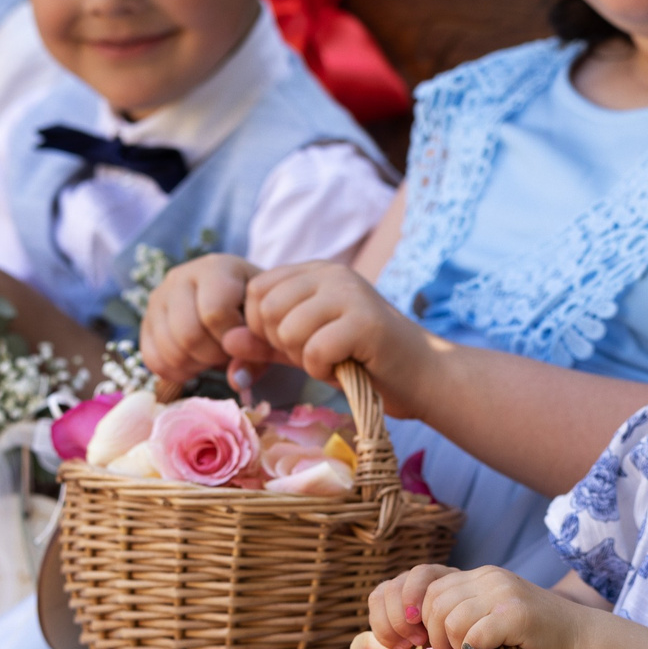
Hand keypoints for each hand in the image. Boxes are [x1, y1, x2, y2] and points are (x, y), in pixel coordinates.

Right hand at [140, 254, 260, 383]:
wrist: (234, 298)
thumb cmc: (254, 309)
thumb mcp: (264, 323)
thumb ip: (259, 350)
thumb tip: (236, 379)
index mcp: (216, 267)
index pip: (215, 312)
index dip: (232, 337)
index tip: (243, 338)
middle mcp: (180, 277)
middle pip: (188, 334)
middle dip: (212, 355)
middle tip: (227, 353)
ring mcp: (159, 298)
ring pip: (169, 349)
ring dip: (195, 364)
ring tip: (212, 356)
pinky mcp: (146, 321)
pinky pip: (152, 359)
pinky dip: (175, 371)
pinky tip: (194, 364)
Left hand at [242, 261, 439, 415]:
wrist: (421, 377)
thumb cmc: (362, 362)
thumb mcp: (304, 349)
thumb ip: (265, 343)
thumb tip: (226, 340)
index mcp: (315, 272)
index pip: (257, 290)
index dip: (263, 327)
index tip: (294, 344)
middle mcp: (332, 273)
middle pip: (268, 309)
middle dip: (283, 344)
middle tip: (316, 354)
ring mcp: (350, 293)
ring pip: (289, 329)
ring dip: (304, 358)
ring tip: (333, 359)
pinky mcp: (365, 321)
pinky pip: (316, 350)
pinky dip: (323, 370)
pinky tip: (345, 367)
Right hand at [369, 564, 454, 648]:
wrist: (448, 627)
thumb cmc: (456, 625)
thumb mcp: (457, 621)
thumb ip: (450, 623)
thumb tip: (442, 639)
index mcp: (436, 576)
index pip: (419, 574)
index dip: (413, 594)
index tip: (416, 619)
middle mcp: (411, 578)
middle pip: (394, 588)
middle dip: (400, 619)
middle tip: (419, 641)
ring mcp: (394, 589)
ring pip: (378, 598)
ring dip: (390, 628)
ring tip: (409, 647)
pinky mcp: (382, 605)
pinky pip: (374, 615)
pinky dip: (384, 635)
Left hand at [396, 565, 581, 648]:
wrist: (580, 640)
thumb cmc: (532, 639)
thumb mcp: (490, 616)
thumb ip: (461, 616)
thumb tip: (417, 634)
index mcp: (479, 576)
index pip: (427, 584)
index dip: (417, 616)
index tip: (425, 641)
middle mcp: (489, 577)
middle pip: (433, 603)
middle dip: (435, 637)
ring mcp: (504, 593)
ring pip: (451, 620)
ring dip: (455, 648)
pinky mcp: (517, 615)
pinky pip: (476, 636)